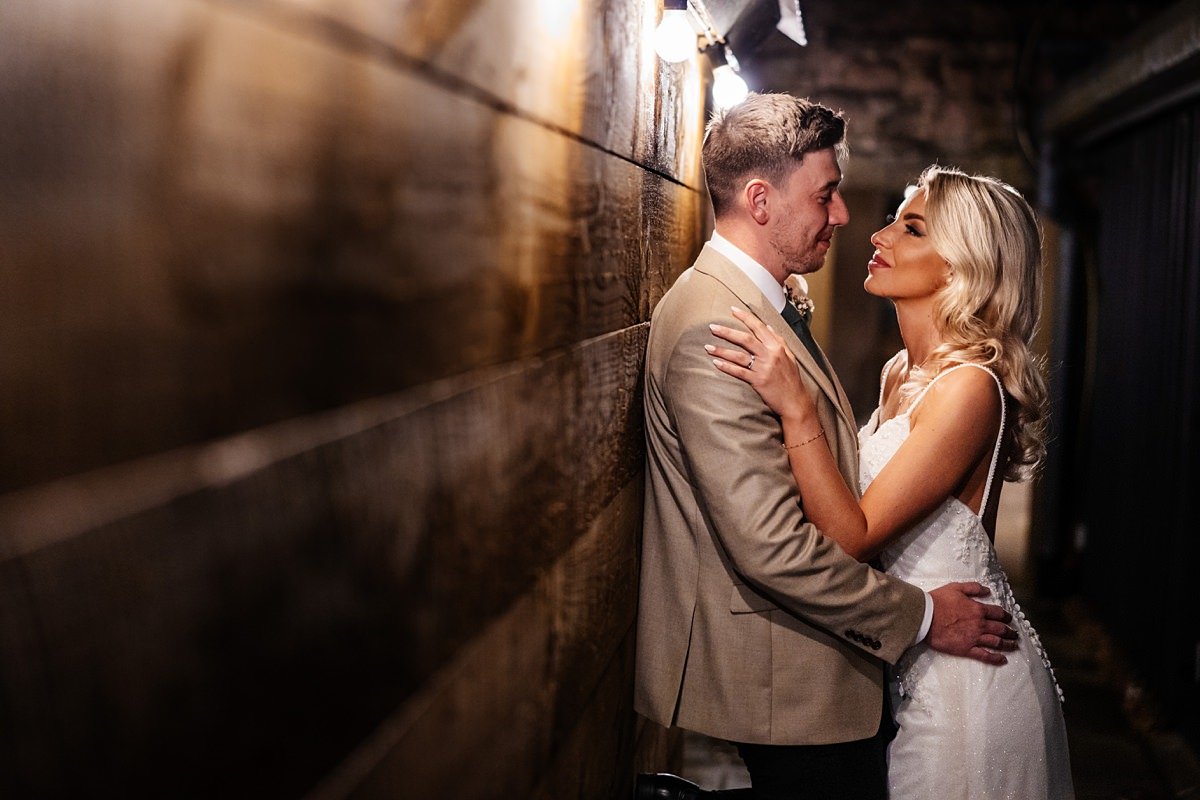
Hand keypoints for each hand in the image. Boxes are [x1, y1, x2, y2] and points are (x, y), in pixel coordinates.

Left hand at [708, 307, 814, 421]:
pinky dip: (727, 367)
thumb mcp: (789, 356)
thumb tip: (768, 326)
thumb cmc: (791, 379)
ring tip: (707, 347)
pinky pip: (739, 372)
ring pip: (739, 355)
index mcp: (777, 346)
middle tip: (712, 327)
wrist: (795, 401)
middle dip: (727, 332)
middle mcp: (770, 354)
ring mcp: (764, 368)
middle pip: (745, 339)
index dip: (745, 317)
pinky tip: (716, 363)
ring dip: (721, 350)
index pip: (759, 327)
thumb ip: (778, 340)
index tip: (732, 310)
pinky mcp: (758, 381)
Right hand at [928, 582, 1016, 664]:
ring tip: (1013, 645)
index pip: (998, 613)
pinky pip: (985, 655)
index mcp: (978, 609)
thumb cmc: (938, 601)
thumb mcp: (956, 587)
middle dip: (1010, 631)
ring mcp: (974, 638)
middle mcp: (980, 625)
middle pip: (1001, 629)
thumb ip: (973, 588)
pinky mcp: (967, 649)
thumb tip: (988, 590)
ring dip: (1008, 644)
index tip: (1009, 618)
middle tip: (1015, 634)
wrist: (925, 617)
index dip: (1006, 615)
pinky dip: (996, 658)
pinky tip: (1003, 659)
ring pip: (997, 642)